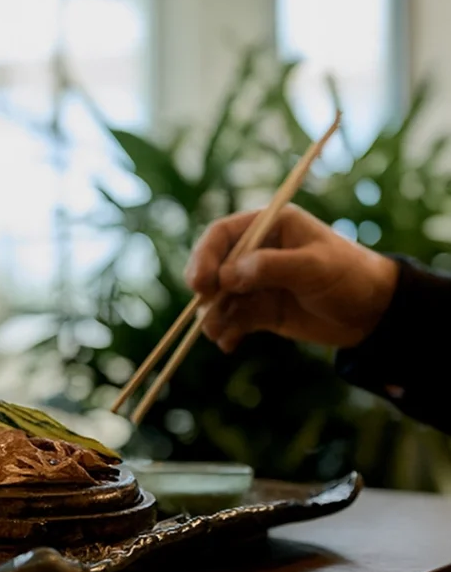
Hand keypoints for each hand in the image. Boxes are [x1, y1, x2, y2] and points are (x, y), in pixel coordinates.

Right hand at [184, 205, 398, 352]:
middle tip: (206, 311)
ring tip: (219, 334)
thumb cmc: (349, 277)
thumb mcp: (313, 268)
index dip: (204, 256)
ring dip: (213, 316)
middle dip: (206, 291)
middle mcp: (258, 252)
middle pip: (214, 267)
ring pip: (220, 298)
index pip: (223, 235)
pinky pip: (233, 320)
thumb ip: (270, 268)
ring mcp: (257, 283)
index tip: (199, 283)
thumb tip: (227, 276)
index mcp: (270, 227)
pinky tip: (230, 344)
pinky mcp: (260, 310)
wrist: (372, 314)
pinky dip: (227, 332)